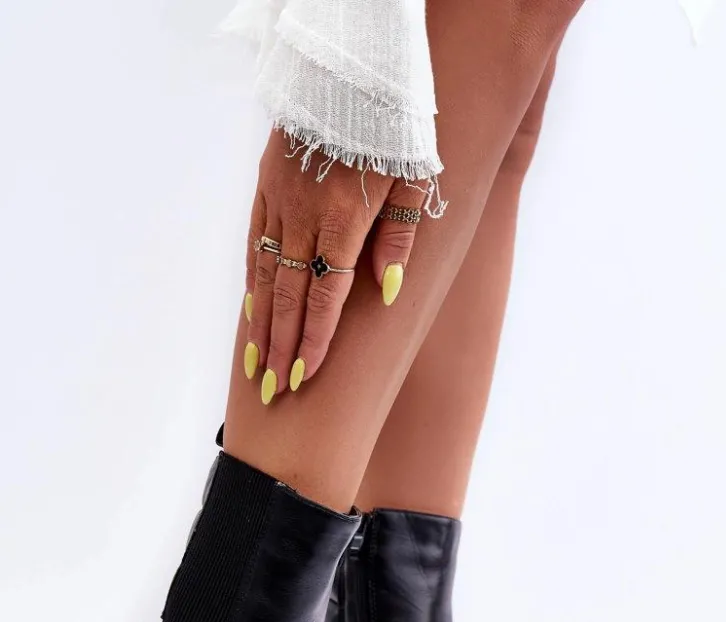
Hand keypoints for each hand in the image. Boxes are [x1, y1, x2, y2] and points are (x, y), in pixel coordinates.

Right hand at [243, 130, 426, 403]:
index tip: (302, 376)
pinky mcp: (267, 184)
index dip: (313, 339)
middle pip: (288, 295)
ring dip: (261, 324)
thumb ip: (400, 239)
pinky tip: (252, 313)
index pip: (325, 295)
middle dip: (280, 346)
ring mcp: (280, 199)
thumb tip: (388, 294)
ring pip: (265, 274)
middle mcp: (304, 214)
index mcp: (344, 218)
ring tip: (256, 364)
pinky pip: (254, 242)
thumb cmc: (397, 126)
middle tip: (271, 390)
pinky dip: (253, 282)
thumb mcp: (413, 179)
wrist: (355, 67)